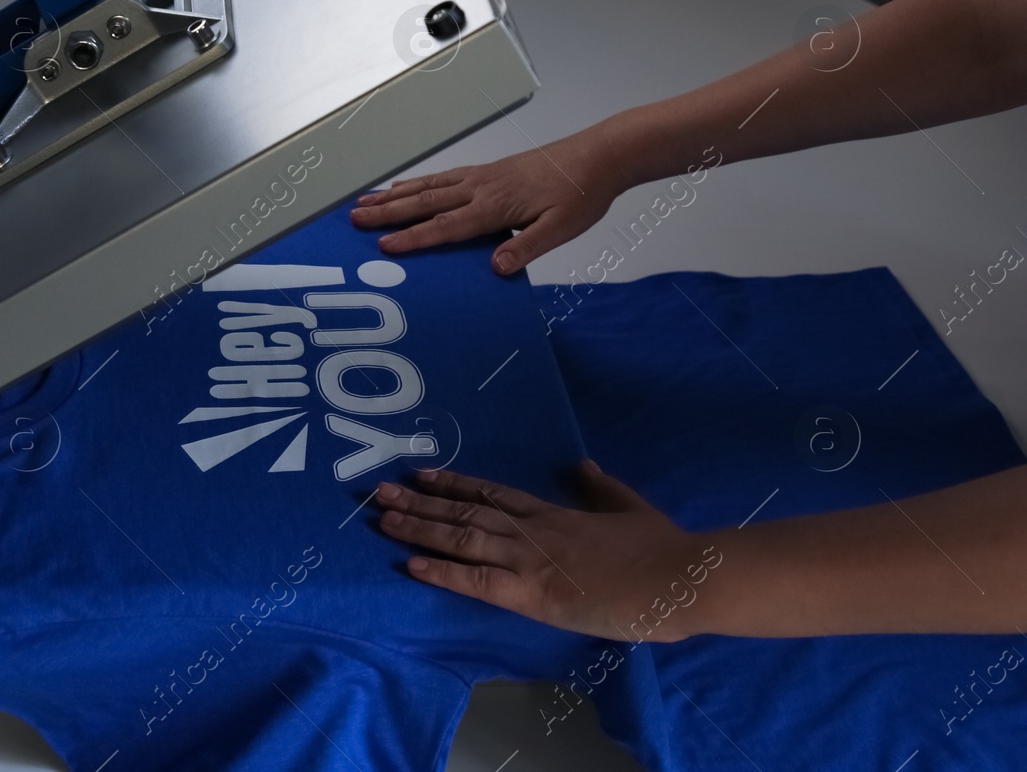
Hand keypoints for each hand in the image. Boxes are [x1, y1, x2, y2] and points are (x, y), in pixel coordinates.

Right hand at [347, 133, 622, 274]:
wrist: (601, 155)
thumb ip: (527, 246)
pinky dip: (418, 183)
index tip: (384, 246)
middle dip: (388, 212)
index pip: (447, 225)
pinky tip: (405, 186)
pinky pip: (443, 178)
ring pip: (429, 186)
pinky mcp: (489, 171)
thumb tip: (496, 267)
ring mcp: (483, 176)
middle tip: (354, 218)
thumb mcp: (562, 228)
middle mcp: (482, 187)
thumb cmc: (583, 192)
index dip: (414, 238)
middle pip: (426, 201)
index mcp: (496, 204)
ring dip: (395, 195)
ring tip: (365, 201)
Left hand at [376, 464, 721, 643]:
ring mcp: (530, 560)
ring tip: (382, 519)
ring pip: (463, 538)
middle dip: (420, 503)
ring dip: (419, 528)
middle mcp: (532, 530)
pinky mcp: (534, 595)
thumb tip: (584, 465)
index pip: (492, 493)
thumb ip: (601, 487)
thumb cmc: (661, 548)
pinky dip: (443, 572)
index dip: (454, 484)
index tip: (422, 474)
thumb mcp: (629, 507)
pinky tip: (412, 565)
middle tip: (378, 492)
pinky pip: (478, 581)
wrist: (680, 576)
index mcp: (552, 513)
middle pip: (465, 511)